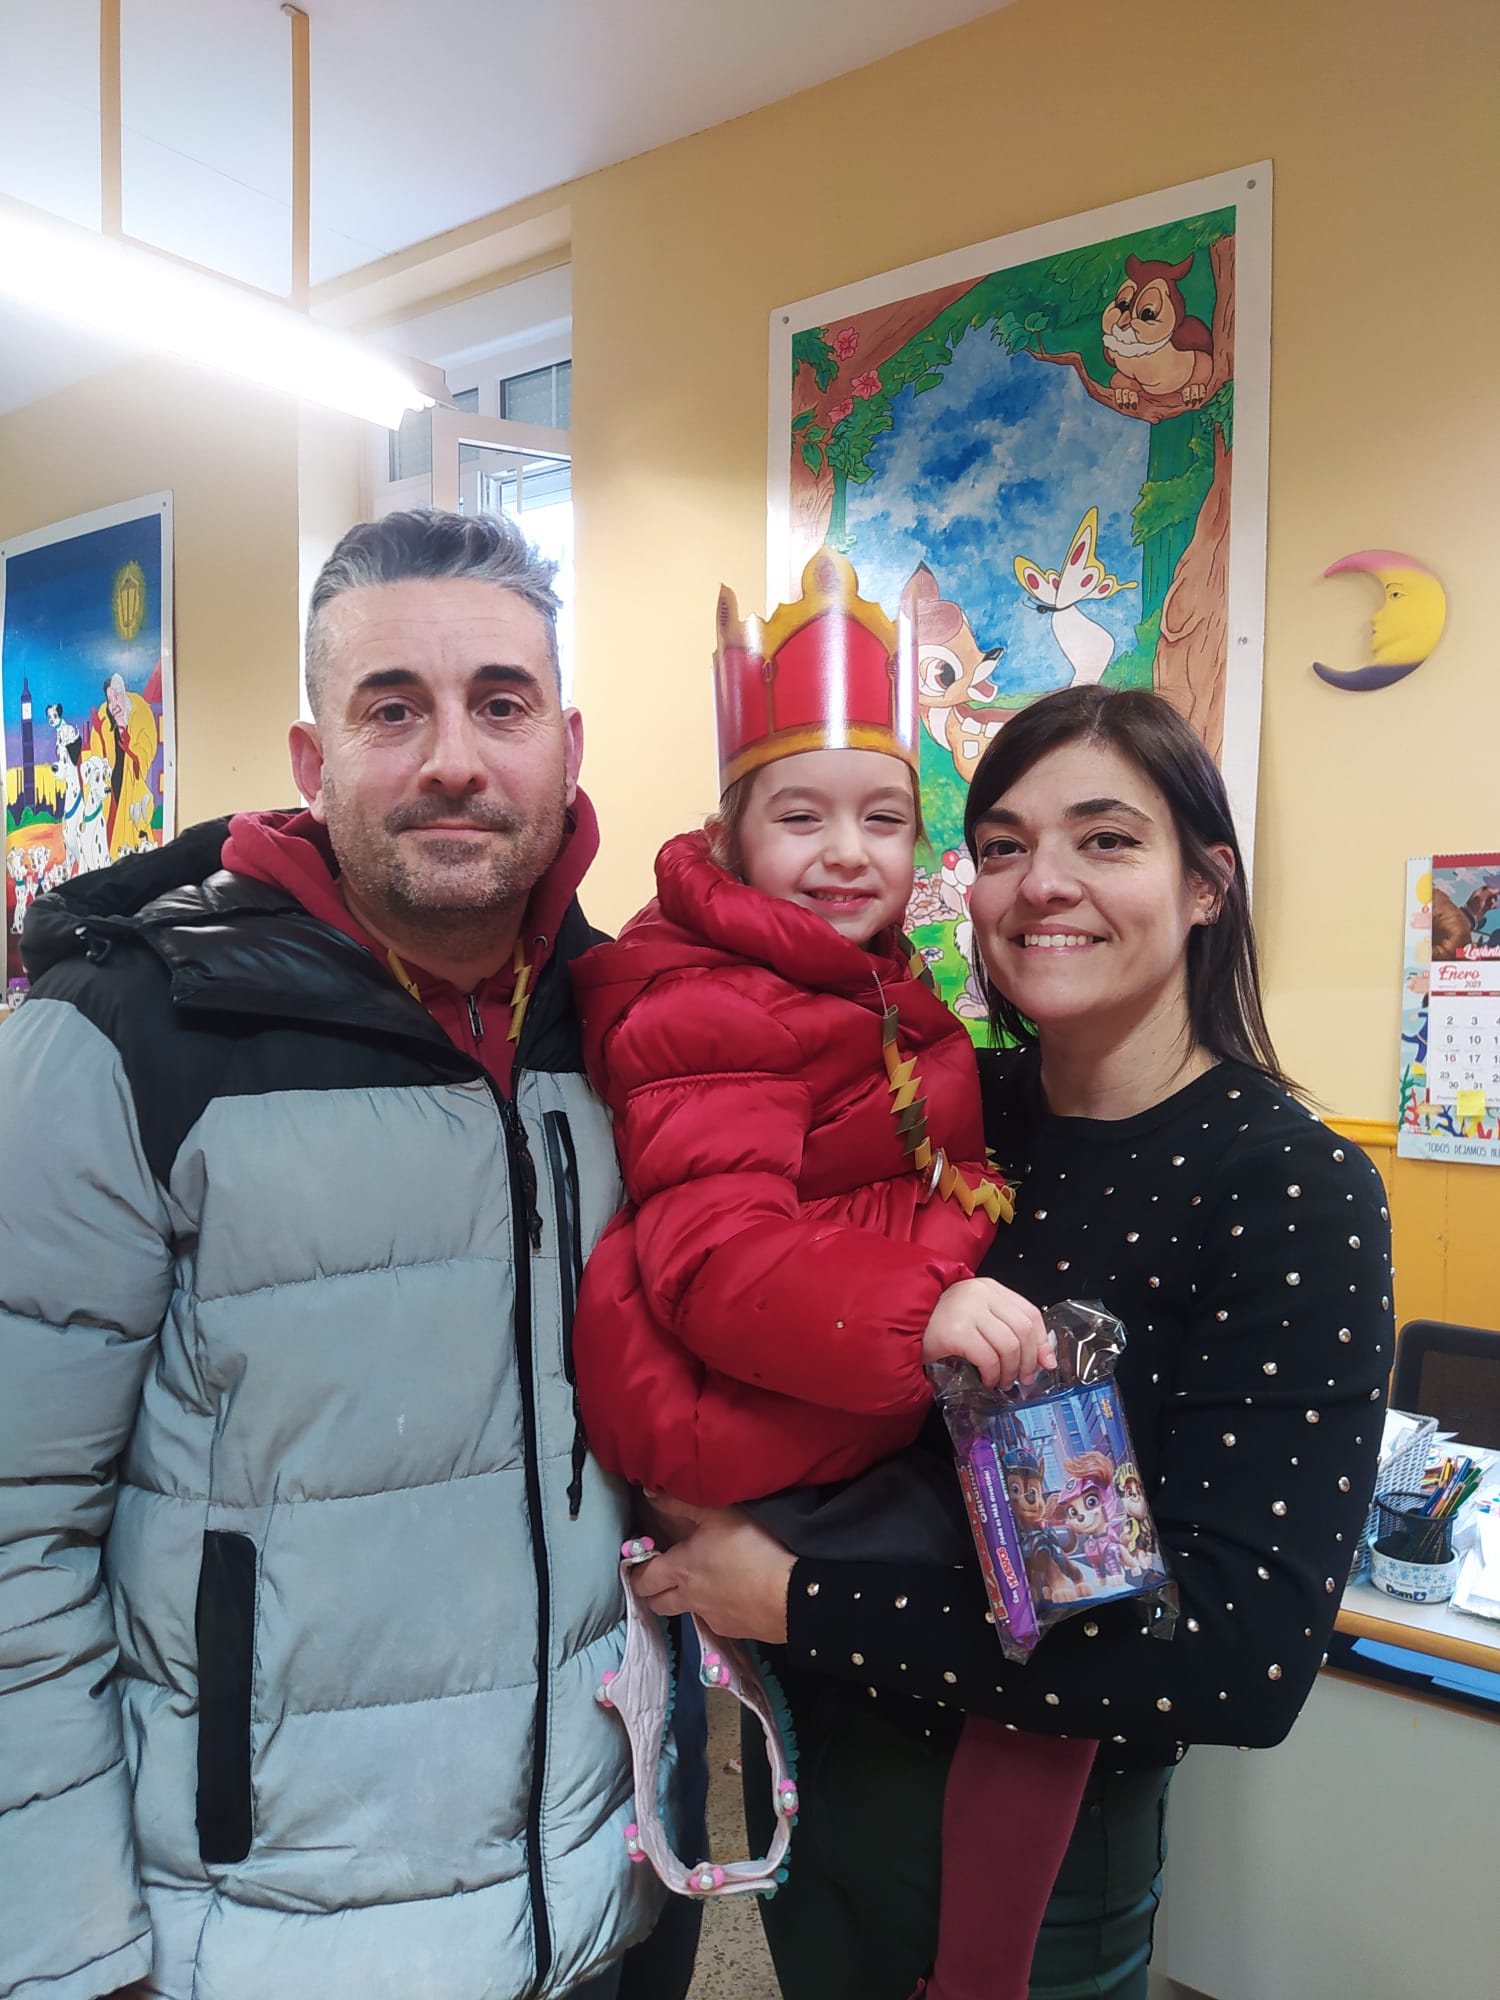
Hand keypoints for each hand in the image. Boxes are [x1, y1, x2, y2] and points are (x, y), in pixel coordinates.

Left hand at [629, 1498, 794, 1642]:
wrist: (792, 1594)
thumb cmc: (753, 1547)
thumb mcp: (718, 1515)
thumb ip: (681, 1504)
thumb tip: (649, 1493)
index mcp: (680, 1570)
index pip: (642, 1579)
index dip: (637, 1571)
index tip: (643, 1561)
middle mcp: (689, 1599)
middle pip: (657, 1603)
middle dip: (655, 1591)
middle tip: (665, 1575)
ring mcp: (710, 1618)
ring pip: (686, 1612)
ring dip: (686, 1600)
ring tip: (704, 1582)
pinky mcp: (733, 1631)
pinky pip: (714, 1620)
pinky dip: (716, 1608)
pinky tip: (733, 1595)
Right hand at [921, 1276, 1053, 1389]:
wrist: (897, 1323)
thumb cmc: (936, 1323)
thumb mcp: (975, 1317)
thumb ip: (1005, 1328)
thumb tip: (1043, 1358)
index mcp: (989, 1287)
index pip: (1029, 1312)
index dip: (1041, 1341)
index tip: (1046, 1363)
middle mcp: (980, 1293)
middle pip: (1022, 1330)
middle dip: (1029, 1361)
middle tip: (1024, 1380)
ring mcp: (967, 1310)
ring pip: (1008, 1346)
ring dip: (1010, 1371)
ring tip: (1002, 1382)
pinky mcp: (956, 1331)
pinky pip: (988, 1358)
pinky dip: (992, 1374)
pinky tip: (987, 1379)